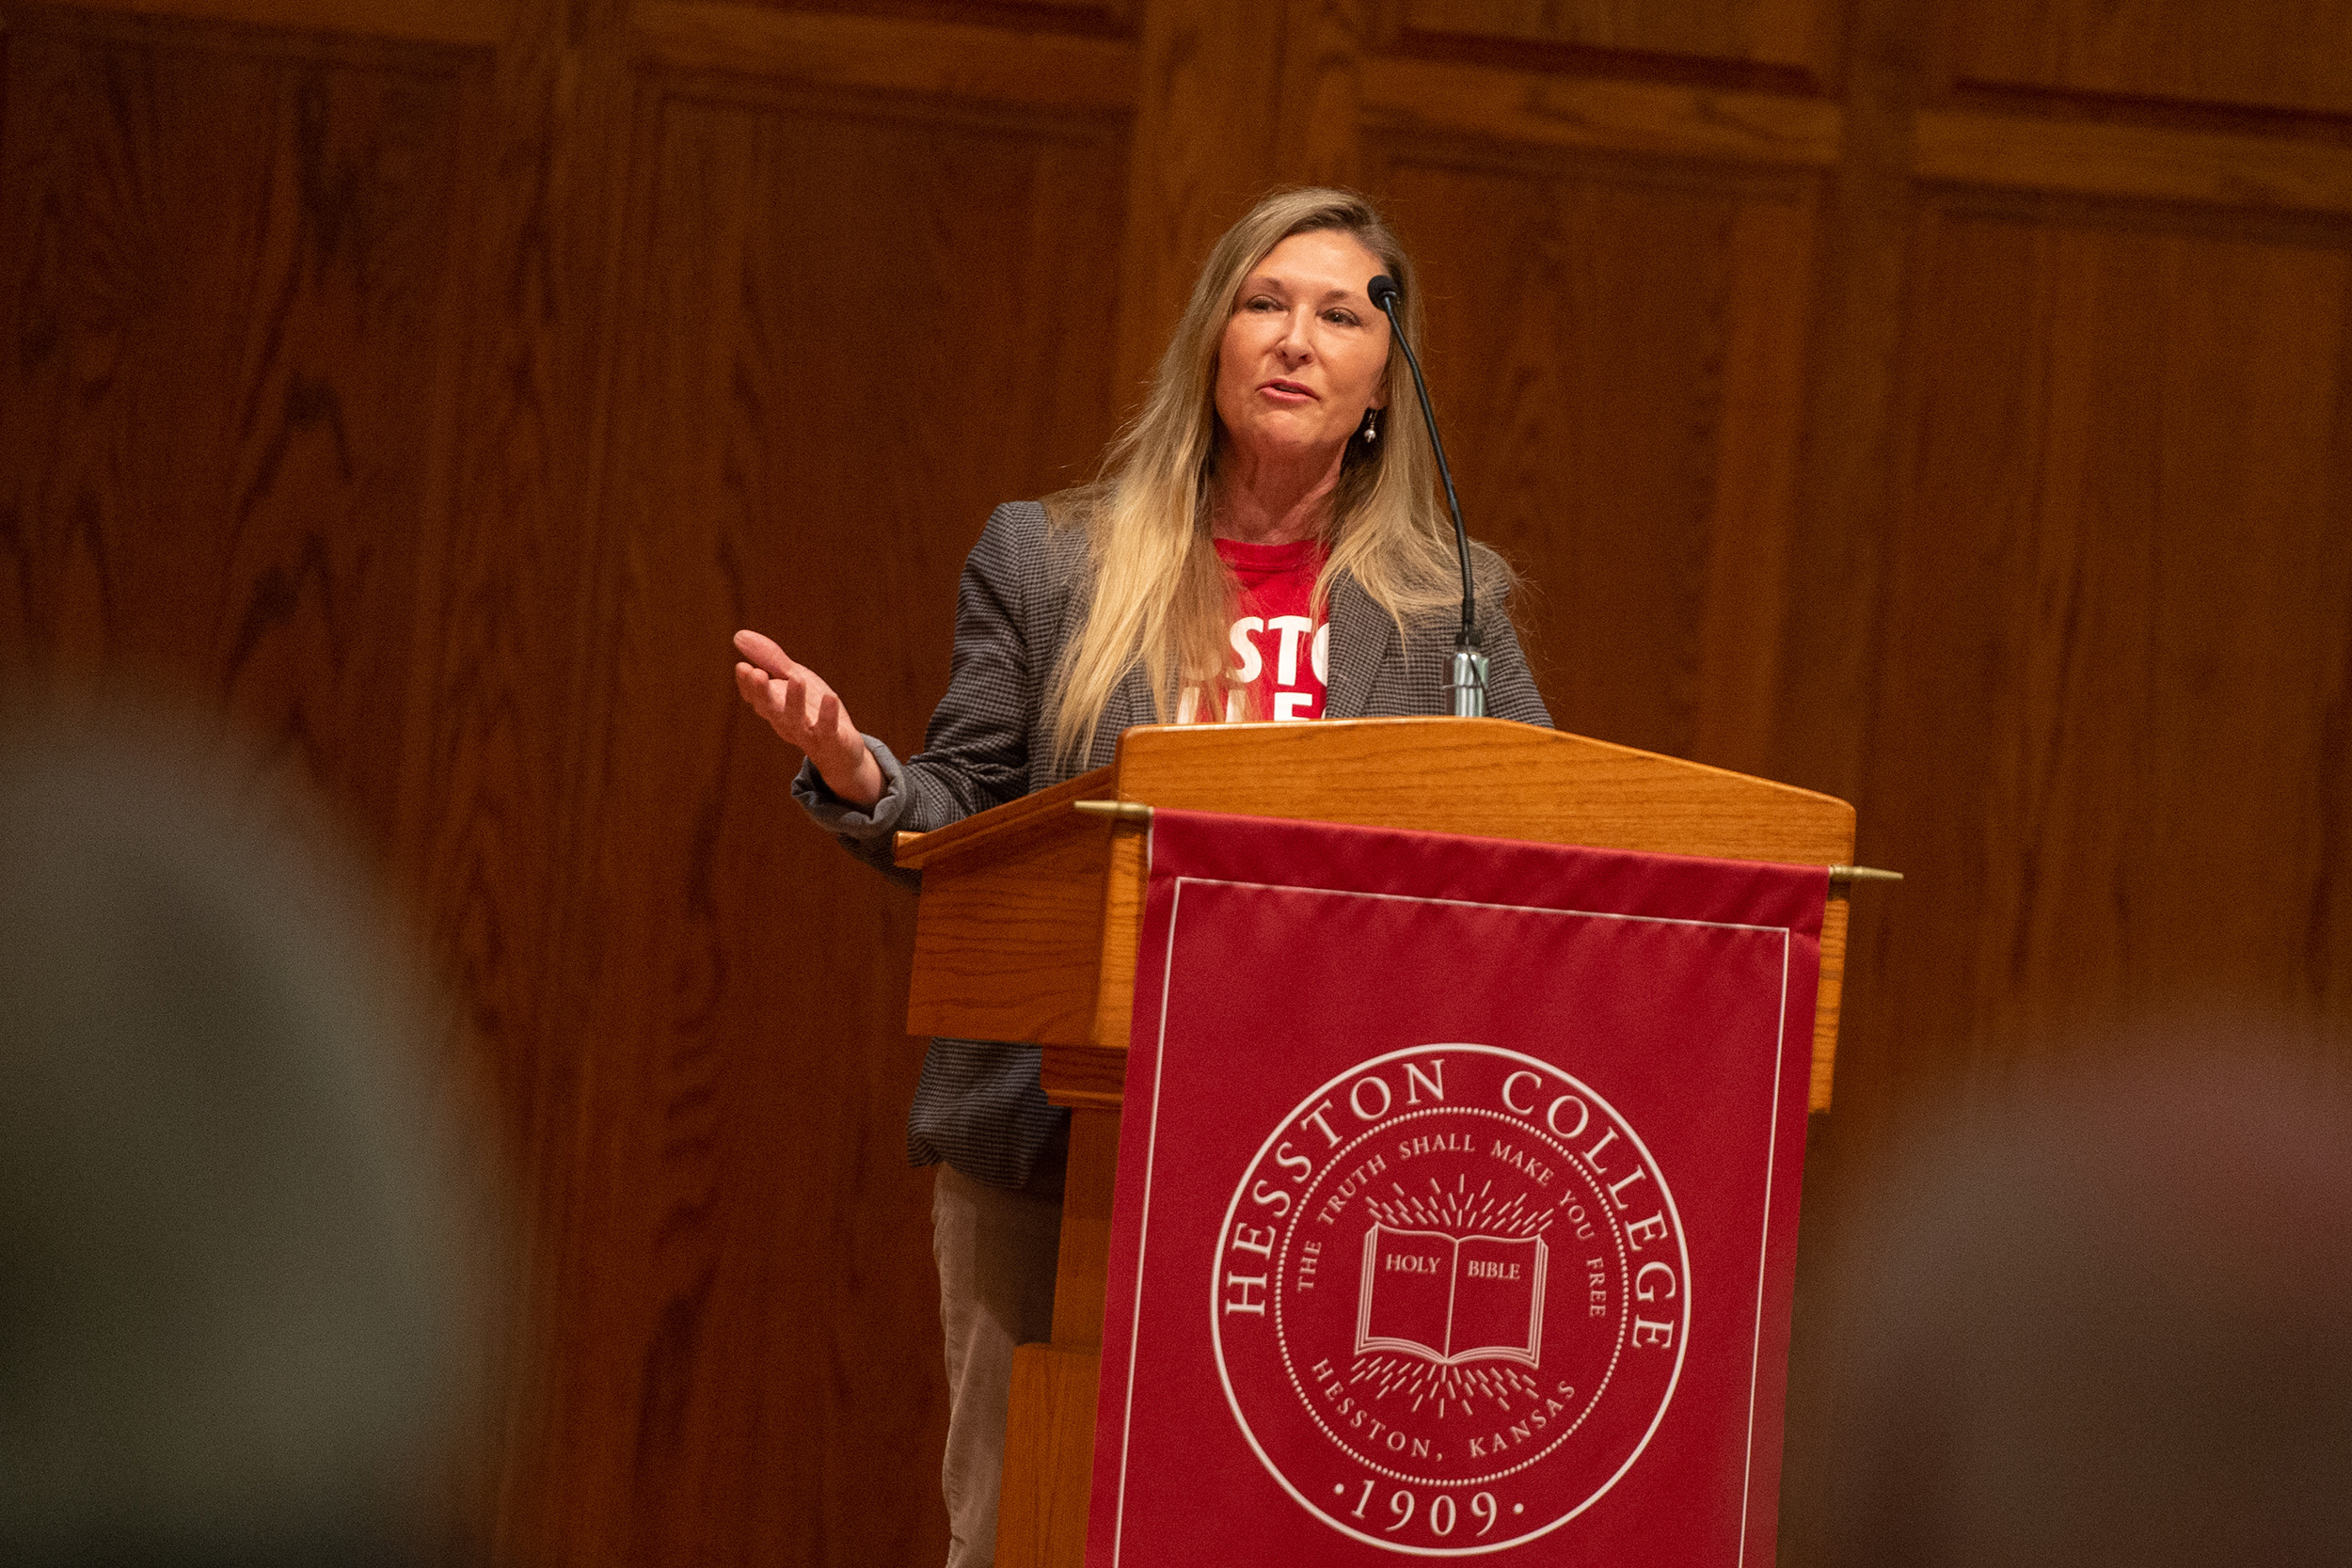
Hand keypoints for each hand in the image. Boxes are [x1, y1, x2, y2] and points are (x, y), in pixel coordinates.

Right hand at [732, 629, 884, 809]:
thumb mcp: (793, 678)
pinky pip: (828, 729)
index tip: (742, 666)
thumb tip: (738, 635)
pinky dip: (828, 715)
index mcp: (774, 707)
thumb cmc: (814, 711)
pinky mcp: (831, 741)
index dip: (747, 684)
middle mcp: (785, 722)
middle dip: (761, 691)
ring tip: (797, 678)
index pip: (755, 696)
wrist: (842, 751)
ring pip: (796, 720)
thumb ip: (770, 659)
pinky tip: (831, 697)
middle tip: (756, 672)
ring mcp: (807, 734)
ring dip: (794, 700)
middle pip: (769, 708)